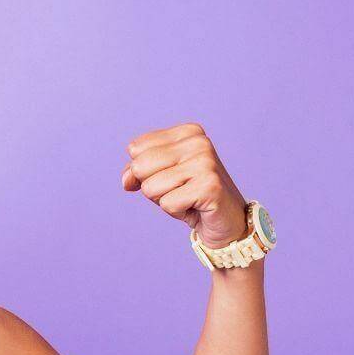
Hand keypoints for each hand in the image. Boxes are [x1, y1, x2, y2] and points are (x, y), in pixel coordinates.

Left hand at [119, 123, 248, 247]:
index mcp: (187, 132)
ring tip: (187, 199)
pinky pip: (167, 203)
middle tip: (178, 191)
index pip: (136, 149)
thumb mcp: (160, 177)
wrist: (227, 222)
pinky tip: (195, 207)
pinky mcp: (209, 186)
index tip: (169, 178)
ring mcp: (205, 163)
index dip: (142, 171)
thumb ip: (137, 171)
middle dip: (151, 187)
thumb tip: (126, 180)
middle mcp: (198, 142)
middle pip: (140, 166)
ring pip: (150, 187)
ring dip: (164, 200)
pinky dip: (176, 212)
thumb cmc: (191, 196)